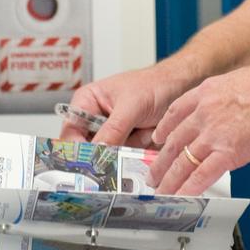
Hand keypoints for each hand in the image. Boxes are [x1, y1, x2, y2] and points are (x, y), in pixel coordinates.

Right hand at [60, 60, 192, 148]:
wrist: (179, 87)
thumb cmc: (153, 85)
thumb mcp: (132, 106)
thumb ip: (113, 129)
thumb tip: (97, 152)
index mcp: (86, 102)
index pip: (70, 133)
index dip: (77, 150)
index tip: (88, 164)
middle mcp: (94, 120)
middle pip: (87, 150)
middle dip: (106, 152)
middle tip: (121, 150)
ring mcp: (110, 133)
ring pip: (106, 157)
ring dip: (126, 151)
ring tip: (142, 131)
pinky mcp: (125, 144)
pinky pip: (124, 159)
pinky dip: (136, 154)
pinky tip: (147, 137)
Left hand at [147, 58, 249, 194]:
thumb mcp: (237, 82)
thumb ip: (224, 101)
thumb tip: (227, 117)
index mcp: (206, 93)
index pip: (175, 113)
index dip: (164, 130)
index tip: (159, 140)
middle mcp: (204, 112)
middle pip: (174, 141)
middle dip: (161, 161)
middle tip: (154, 174)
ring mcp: (213, 133)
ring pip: (182, 161)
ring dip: (169, 180)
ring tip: (162, 191)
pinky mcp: (228, 152)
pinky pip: (202, 175)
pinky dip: (189, 188)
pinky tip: (182, 196)